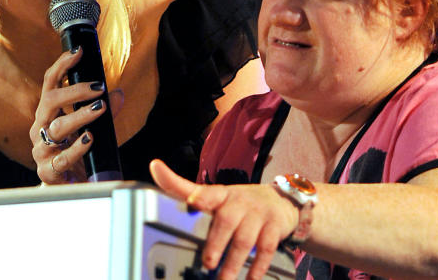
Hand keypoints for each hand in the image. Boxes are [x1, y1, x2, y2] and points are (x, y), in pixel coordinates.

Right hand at [29, 48, 124, 183]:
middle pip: (50, 101)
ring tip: (99, 109)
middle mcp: (41, 128)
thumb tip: (118, 93)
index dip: (62, 65)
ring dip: (80, 116)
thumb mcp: (96, 128)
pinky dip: (78, 147)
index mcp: (49, 113)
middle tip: (98, 87)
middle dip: (74, 91)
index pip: (51, 83)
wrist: (72, 187)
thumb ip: (106, 111)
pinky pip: (62, 157)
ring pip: (57, 127)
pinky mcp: (48, 171)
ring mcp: (42, 150)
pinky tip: (90, 139)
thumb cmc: (81, 153)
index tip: (79, 51)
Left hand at [150, 159, 297, 279]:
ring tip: (223, 279)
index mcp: (221, 195)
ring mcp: (258, 214)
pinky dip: (258, 266)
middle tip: (207, 263)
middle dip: (216, 243)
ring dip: (233, 262)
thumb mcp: (216, 194)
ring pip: (245, 240)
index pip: (207, 192)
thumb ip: (185, 189)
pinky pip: (266, 249)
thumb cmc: (241, 202)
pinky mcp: (274, 227)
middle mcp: (239, 202)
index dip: (200, 196)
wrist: (282, 199)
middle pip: (226, 221)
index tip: (193, 200)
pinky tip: (251, 278)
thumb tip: (155, 169)